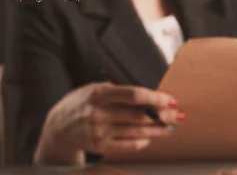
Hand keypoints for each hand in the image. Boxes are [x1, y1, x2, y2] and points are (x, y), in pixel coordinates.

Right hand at [34, 82, 184, 164]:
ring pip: (137, 132)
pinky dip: (142, 142)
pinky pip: (129, 146)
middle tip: (178, 115)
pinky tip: (150, 137)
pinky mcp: (101, 147)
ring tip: (170, 127)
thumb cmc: (81, 103)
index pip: (134, 95)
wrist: (58, 127)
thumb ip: (116, 90)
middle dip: (162, 115)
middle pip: (139, 115)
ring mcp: (99, 131)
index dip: (155, 98)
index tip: (171, 100)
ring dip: (158, 130)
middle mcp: (99, 113)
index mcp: (99, 93)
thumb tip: (147, 95)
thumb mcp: (93, 89)